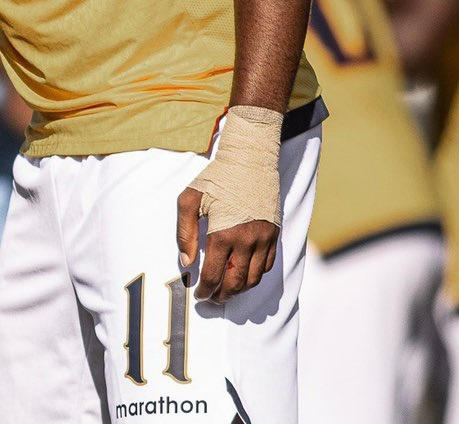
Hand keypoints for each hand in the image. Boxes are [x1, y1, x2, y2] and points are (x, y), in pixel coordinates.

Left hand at [174, 105, 281, 301]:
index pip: (214, 275)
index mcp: (223, 234)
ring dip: (240, 289)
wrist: (249, 159)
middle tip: (212, 298)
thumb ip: (185, 234)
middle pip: (236, 282)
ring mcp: (264, 239)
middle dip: (222, 295)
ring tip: (227, 291)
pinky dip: (255, 276)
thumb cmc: (216, 178)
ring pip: (254, 278)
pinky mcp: (274, 234)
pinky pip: (267, 265)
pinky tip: (244, 275)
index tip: (199, 295)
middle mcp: (247, 241)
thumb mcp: (189, 200)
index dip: (205, 290)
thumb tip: (186, 262)